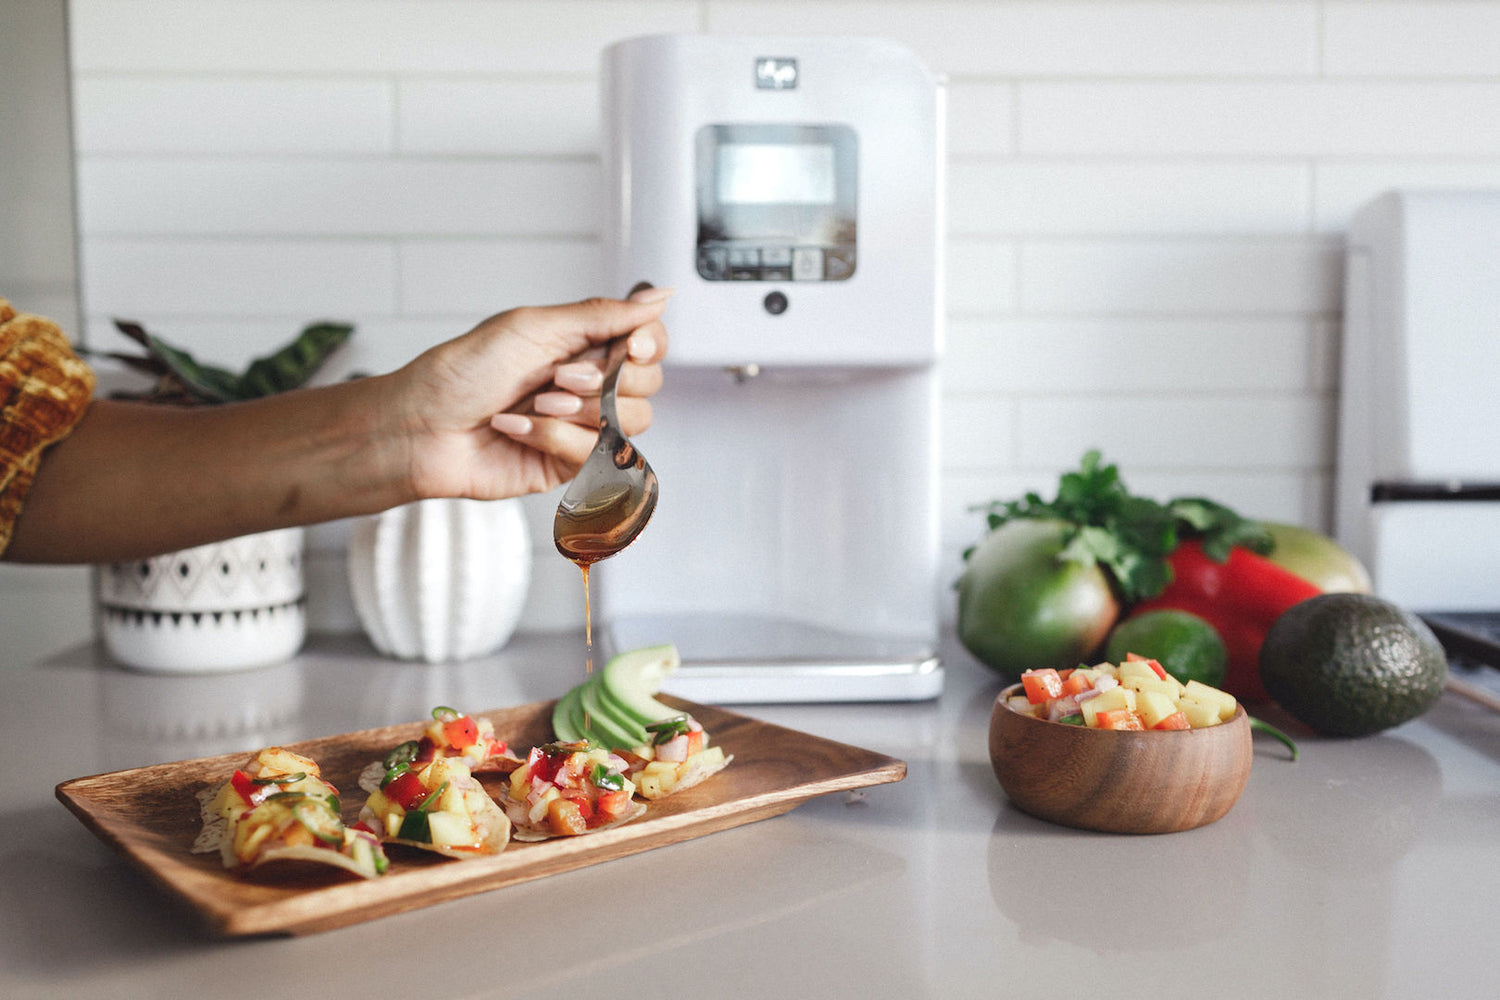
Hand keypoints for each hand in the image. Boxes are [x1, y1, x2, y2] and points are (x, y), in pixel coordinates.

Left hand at [383, 287, 670, 501]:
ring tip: (534, 406)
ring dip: (580, 411)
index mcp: (582, 343)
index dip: (648, 345)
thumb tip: (658, 295)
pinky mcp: (570, 464)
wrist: (421, 427)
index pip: (648, 341)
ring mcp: (582, 426)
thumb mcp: (534, 327)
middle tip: (557, 377)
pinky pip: (596, 454)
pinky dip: (555, 438)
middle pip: (648, 384)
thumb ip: (603, 314)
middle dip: (605, 380)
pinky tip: (518, 430)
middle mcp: (588, 384)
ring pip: (630, 422)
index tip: (629, 347)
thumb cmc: (462, 372)